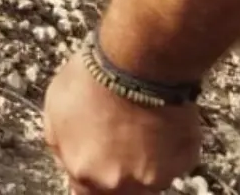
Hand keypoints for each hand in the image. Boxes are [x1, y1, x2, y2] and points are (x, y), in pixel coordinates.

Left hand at [43, 51, 200, 193]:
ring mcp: (154, 175)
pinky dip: (171, 142)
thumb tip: (67, 155)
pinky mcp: (183, 159)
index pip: (85, 192)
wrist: (140, 58)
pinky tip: (163, 115)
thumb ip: (61, 142)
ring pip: (149, 176)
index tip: (98, 155)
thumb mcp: (56, 104)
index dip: (91, 172)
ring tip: (144, 120)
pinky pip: (176, 158)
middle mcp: (119, 182)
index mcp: (84, 172)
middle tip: (123, 133)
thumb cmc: (97, 75)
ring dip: (146, 157)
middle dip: (119, 166)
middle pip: (119, 187)